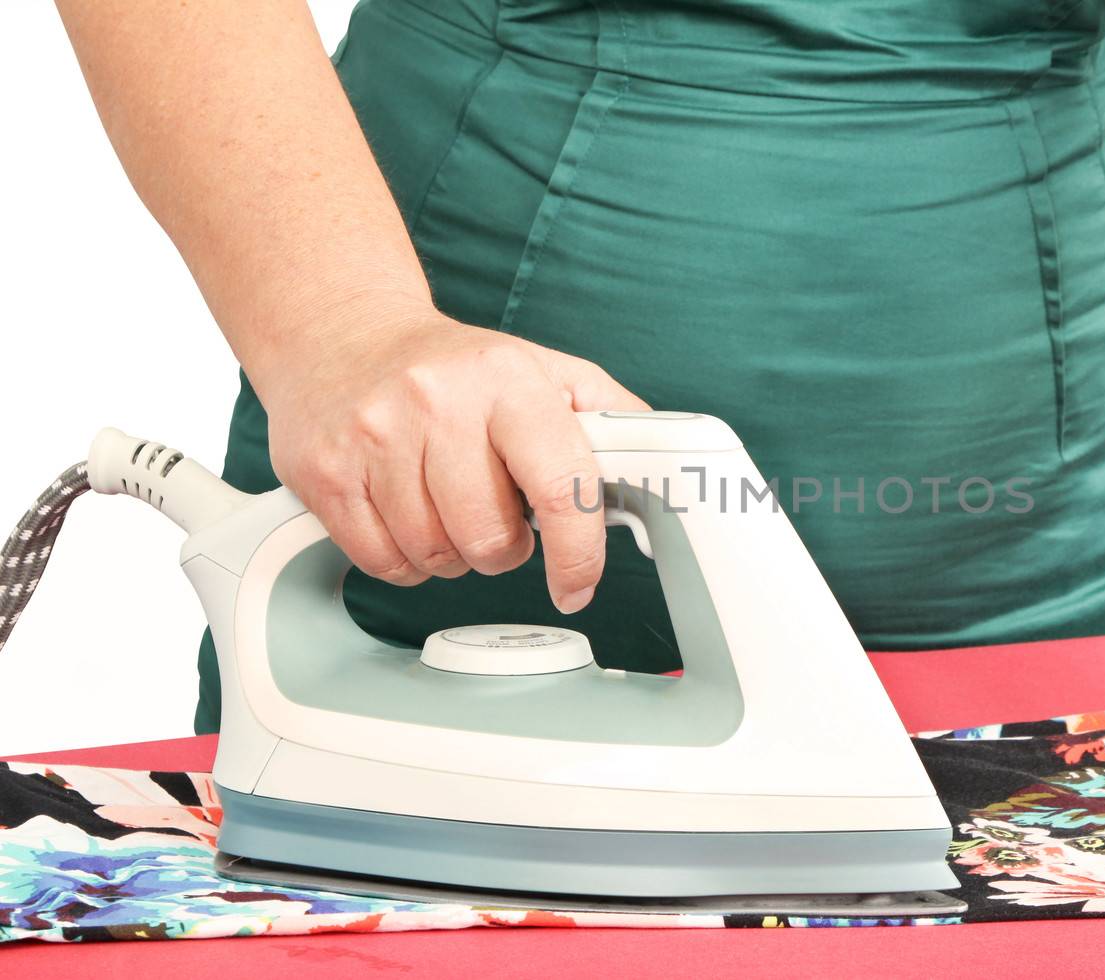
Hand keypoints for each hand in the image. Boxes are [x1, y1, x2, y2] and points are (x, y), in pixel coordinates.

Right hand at [252, 296, 648, 611]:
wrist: (342, 332)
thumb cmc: (457, 366)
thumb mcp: (545, 371)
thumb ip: (611, 418)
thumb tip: (664, 467)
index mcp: (507, 380)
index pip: (560, 485)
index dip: (579, 551)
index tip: (578, 582)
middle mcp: (438, 402)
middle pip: (491, 539)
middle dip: (504, 547)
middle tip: (495, 513)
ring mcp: (374, 437)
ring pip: (436, 556)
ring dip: (452, 552)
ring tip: (447, 505)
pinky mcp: (325, 472)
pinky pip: (382, 562)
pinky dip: (403, 558)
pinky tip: (406, 516)